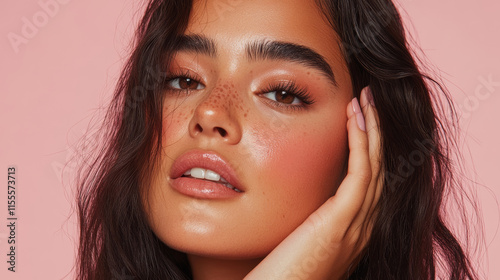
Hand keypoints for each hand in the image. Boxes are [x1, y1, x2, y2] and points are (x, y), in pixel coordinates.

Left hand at [244, 87, 381, 279]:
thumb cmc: (280, 274)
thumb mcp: (302, 240)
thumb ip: (310, 218)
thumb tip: (300, 196)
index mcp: (354, 230)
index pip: (370, 179)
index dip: (369, 145)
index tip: (358, 117)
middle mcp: (363, 227)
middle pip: (380, 168)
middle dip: (376, 130)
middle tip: (368, 98)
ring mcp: (357, 226)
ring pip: (376, 166)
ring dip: (372, 128)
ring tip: (364, 98)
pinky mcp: (342, 222)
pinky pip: (361, 173)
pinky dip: (362, 142)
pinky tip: (354, 117)